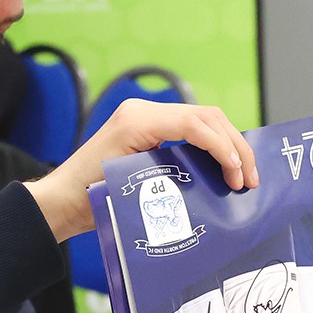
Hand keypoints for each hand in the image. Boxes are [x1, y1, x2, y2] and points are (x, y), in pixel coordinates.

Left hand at [25, 99, 257, 241]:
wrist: (61, 201)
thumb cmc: (87, 199)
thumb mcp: (128, 187)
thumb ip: (168, 177)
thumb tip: (210, 182)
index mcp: (137, 120)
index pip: (195, 124)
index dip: (223, 148)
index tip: (238, 176)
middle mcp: (143, 112)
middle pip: (206, 117)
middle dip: (234, 145)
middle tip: (250, 179)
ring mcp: (146, 118)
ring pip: (203, 120)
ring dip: (228, 145)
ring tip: (244, 176)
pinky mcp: (149, 130)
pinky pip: (190, 130)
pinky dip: (213, 146)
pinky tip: (226, 167)